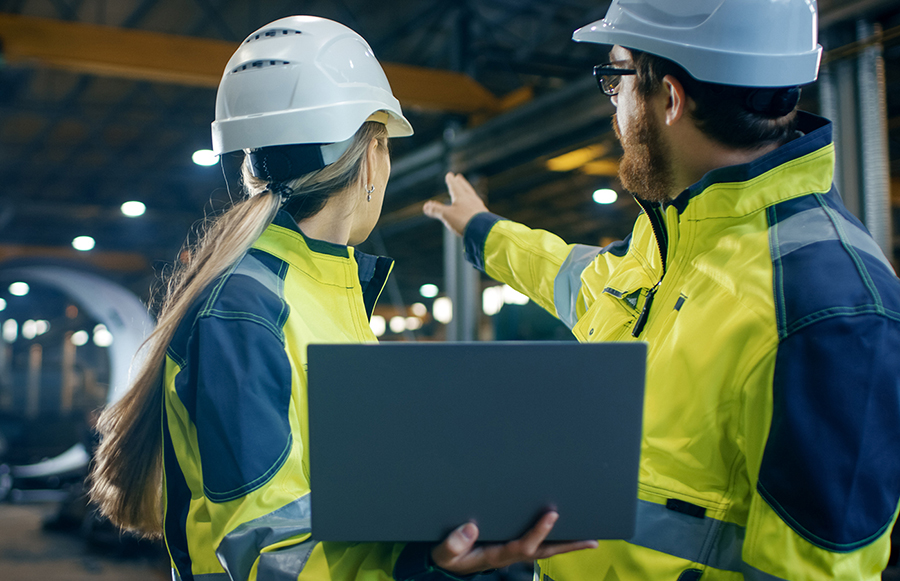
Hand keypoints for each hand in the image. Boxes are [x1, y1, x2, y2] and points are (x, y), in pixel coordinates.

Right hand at [422, 172, 488, 236]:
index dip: (451, 181)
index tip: (450, 175)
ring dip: (468, 192)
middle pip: (465, 189)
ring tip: (467, 191)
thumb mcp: (447, 215)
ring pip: (472, 197)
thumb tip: (425, 206)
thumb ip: (436, 210)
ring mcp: (479, 208)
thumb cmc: (464, 220)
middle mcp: (471, 200)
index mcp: (462, 197)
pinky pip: (477, 206)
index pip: (455, 186)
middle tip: (459, 177)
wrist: (484, 231)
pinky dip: (474, 203)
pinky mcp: (484, 216)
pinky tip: (476, 207)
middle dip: (461, 183)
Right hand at [430, 512, 598, 575]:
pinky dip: (553, 539)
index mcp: (497, 555)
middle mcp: (510, 555)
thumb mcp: (445, 553)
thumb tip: (471, 528)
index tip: (552, 515)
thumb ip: (454, 544)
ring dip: (567, 545)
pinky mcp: (512, 547)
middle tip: (591, 541)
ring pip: (544, 549)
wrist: (448, 563)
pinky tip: (566, 531)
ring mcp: (513, 552)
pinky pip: (537, 544)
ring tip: (589, 538)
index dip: (539, 532)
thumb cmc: (449, 555)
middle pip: (544, 552)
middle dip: (568, 546)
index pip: (523, 545)